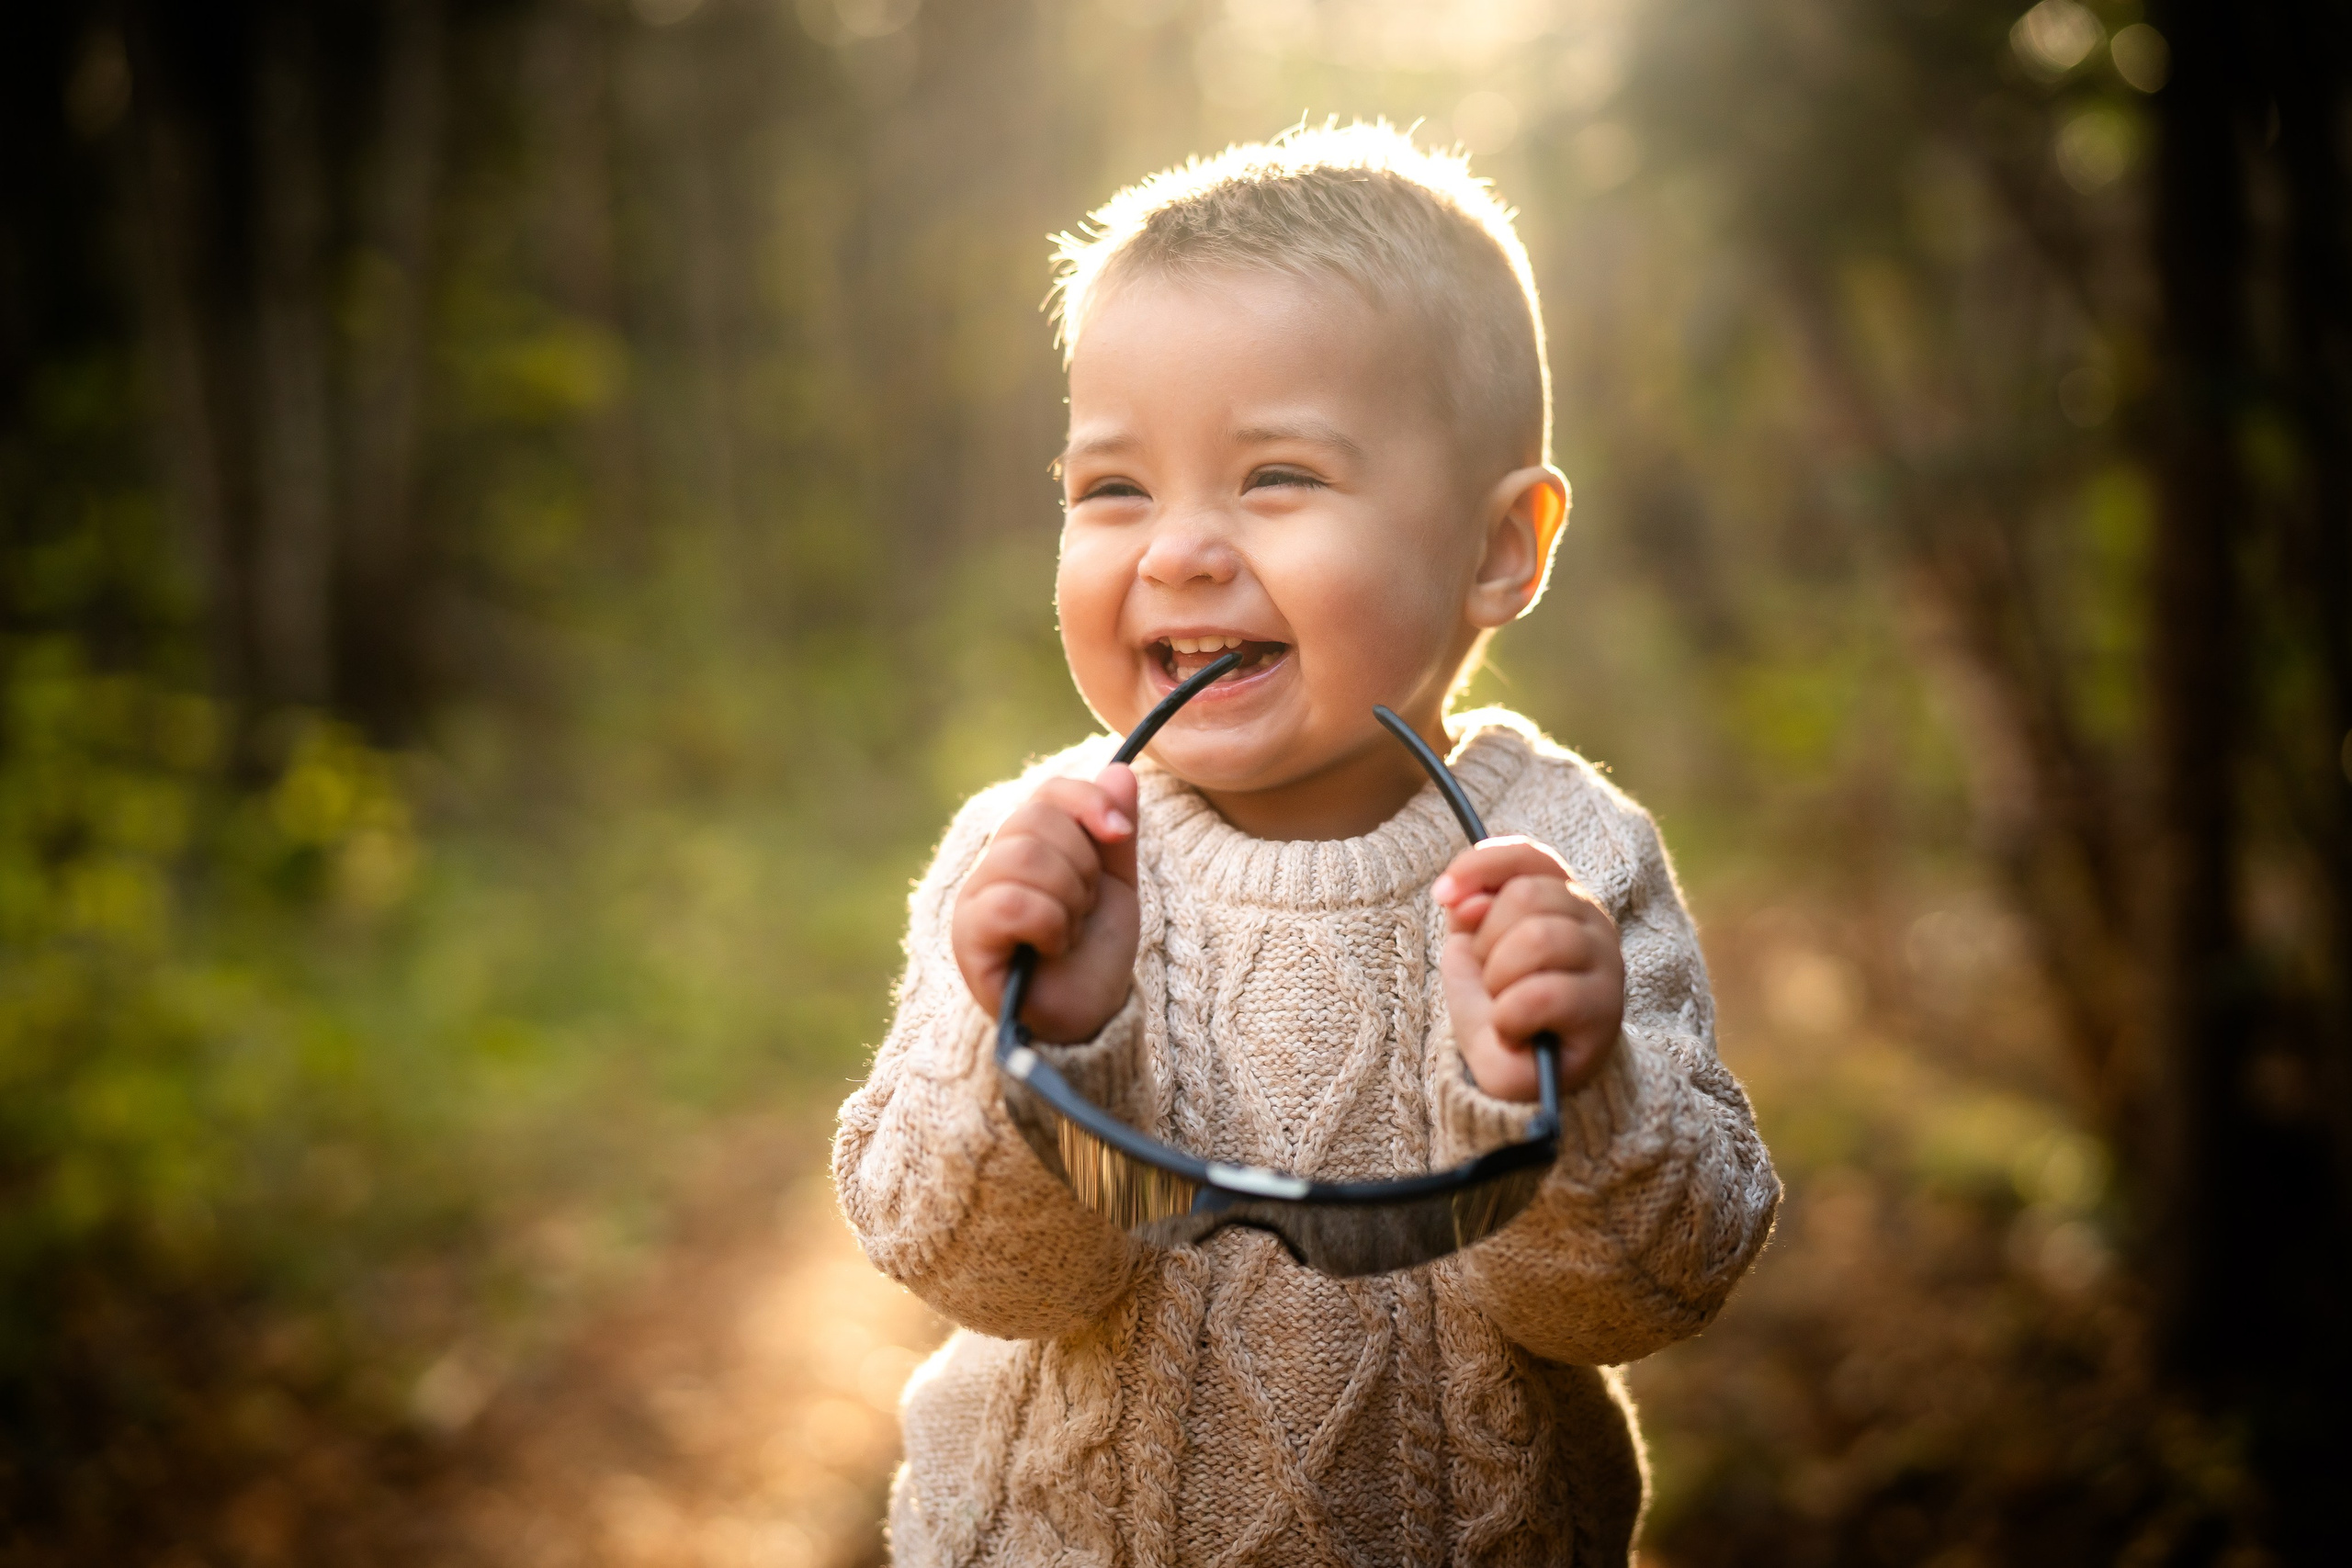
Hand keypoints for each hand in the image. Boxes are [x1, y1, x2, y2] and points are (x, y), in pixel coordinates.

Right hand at [952, 765, 1140, 1043]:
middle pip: (1036, 819)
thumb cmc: (1094, 955)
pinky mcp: (969, 937)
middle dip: (1082, 868)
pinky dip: (1049, 924)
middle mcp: (992, 864)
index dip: (1087, 803)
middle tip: (1082, 909)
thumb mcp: (1116, 885)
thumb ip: (1114, 831)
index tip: (1120, 835)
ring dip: (1068, 899)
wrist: (1089, 1017)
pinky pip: (1012, 902)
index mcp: (1026, 846)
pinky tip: (1051, 947)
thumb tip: (1121, 769)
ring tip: (1067, 931)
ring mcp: (975, 898)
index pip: (1048, 793)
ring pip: (1026, 857)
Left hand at [1431, 836, 1623, 1102]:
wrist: (1521, 1077)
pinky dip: (1509, 1016)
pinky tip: (1514, 1031)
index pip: (1530, 856)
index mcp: (1563, 899)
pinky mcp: (1605, 1011)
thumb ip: (1470, 913)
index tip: (1443, 894)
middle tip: (1490, 978)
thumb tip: (1464, 898)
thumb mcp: (1472, 952)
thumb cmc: (1500, 1008)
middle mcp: (1594, 923)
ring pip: (1537, 938)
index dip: (1482, 866)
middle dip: (1487, 940)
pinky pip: (1540, 994)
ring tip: (1503, 1005)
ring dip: (1499, 979)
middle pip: (1527, 895)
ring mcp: (1606, 965)